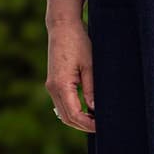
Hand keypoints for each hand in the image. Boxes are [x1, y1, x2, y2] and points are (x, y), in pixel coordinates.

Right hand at [46, 15, 96, 131]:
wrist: (62, 26)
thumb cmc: (78, 43)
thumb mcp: (90, 66)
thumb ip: (92, 89)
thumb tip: (95, 110)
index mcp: (61, 85)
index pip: (74, 114)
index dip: (88, 124)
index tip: (102, 127)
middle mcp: (52, 88)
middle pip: (66, 118)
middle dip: (83, 126)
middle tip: (101, 127)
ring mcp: (51, 85)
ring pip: (62, 113)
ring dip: (78, 120)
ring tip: (96, 120)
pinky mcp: (53, 82)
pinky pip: (62, 104)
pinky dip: (73, 111)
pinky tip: (87, 110)